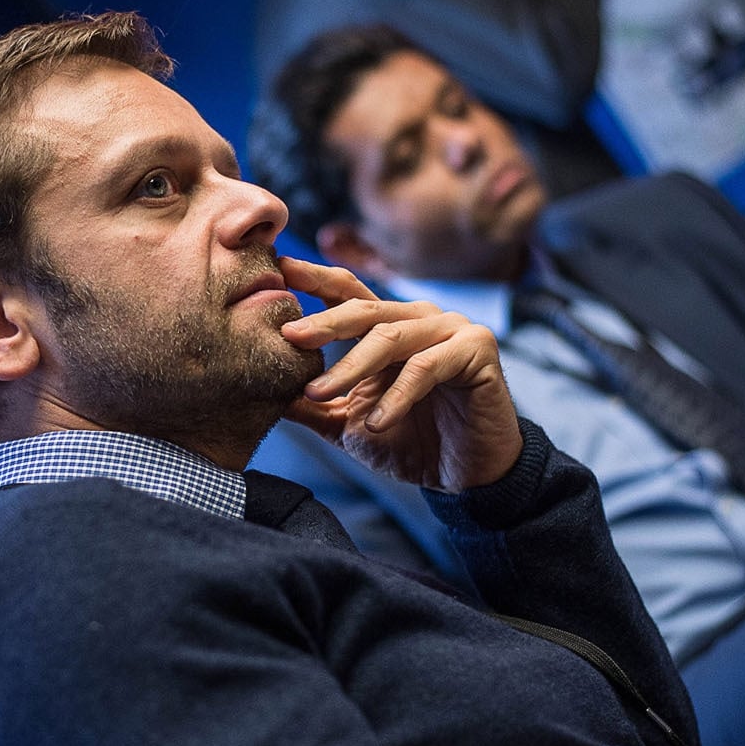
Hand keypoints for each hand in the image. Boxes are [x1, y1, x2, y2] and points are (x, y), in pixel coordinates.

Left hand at [277, 257, 521, 490]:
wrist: (468, 475)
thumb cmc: (412, 442)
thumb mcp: (350, 425)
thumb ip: (316, 407)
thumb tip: (267, 395)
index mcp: (390, 326)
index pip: (348, 292)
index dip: (314, 278)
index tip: (278, 271)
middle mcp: (420, 318)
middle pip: (364, 309)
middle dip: (323, 323)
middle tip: (289, 336)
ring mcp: (451, 329)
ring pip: (391, 337)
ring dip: (351, 367)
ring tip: (319, 394)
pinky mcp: (477, 349)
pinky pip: (427, 367)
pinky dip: (397, 396)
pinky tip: (376, 423)